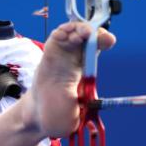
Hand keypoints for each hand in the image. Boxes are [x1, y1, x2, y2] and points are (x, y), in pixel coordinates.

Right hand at [27, 21, 115, 137]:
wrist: (37, 116)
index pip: (97, 50)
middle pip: (88, 37)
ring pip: (73, 33)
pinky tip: (63, 34)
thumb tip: (91, 111)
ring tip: (79, 34)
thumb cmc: (58, 115)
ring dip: (77, 29)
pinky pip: (56, 37)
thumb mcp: (75, 116)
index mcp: (86, 72)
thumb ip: (82, 110)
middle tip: (91, 34)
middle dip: (93, 32)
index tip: (108, 40)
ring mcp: (61, 55)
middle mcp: (75, 60)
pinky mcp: (48, 54)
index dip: (104, 41)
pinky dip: (61, 32)